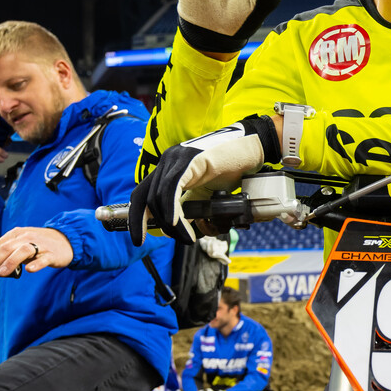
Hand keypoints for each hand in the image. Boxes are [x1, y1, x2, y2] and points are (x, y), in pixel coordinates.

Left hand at [0, 227, 72, 278]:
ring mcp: (40, 244)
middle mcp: (27, 237)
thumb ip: (9, 254)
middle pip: (7, 248)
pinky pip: (43, 258)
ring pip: (23, 251)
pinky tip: (29, 270)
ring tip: (1, 273)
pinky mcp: (52, 253)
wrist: (67, 240)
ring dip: (11, 262)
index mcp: (17, 234)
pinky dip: (36, 264)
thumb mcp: (22, 245)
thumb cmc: (40, 245)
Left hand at [127, 116, 281, 244]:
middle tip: (162, 241)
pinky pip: (172, 187)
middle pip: (143, 196)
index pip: (142, 194)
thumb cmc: (233, 169)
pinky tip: (178, 222)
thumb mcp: (206, 192)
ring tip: (186, 236)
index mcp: (168, 168)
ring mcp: (177, 158)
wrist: (253, 149)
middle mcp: (168, 161)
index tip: (140, 239)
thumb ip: (190, 207)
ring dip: (170, 222)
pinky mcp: (190, 160)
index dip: (137, 218)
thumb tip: (178, 228)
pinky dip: (172, 208)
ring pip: (158, 195)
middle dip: (144, 223)